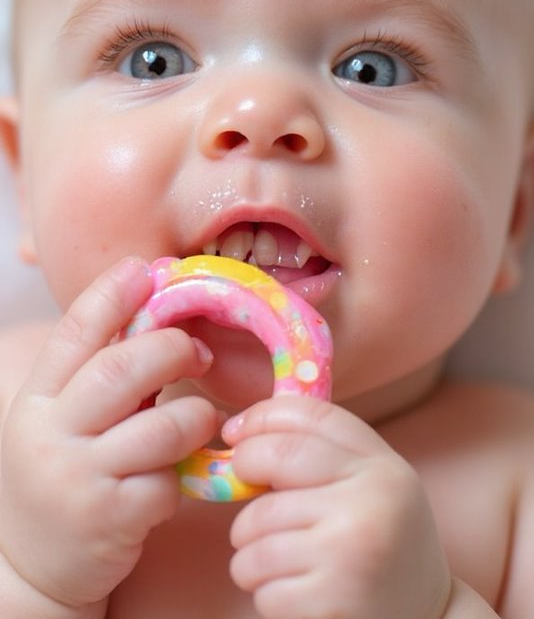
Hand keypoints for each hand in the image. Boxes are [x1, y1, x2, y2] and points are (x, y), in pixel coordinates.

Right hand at [0, 257, 217, 610]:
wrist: (33, 566)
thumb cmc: (62, 473)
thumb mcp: (59, 421)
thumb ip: (95, 377)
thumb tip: (156, 319)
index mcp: (37, 400)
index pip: (73, 334)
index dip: (110, 296)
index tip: (143, 270)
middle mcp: (50, 434)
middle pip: (119, 369)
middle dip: (170, 349)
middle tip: (196, 351)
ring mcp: (78, 478)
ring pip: (160, 427)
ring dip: (193, 417)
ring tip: (197, 421)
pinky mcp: (109, 519)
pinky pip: (167, 482)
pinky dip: (180, 477)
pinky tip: (168, 480)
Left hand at [223, 397, 451, 618]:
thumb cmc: (380, 543)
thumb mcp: (369, 484)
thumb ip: (321, 451)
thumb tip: (239, 430)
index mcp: (380, 464)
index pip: (308, 415)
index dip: (260, 417)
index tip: (234, 434)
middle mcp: (370, 497)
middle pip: (273, 460)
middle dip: (241, 479)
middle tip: (249, 506)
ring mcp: (351, 546)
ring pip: (255, 531)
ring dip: (250, 554)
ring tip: (278, 564)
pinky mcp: (334, 596)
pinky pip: (264, 585)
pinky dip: (266, 594)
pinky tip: (294, 595)